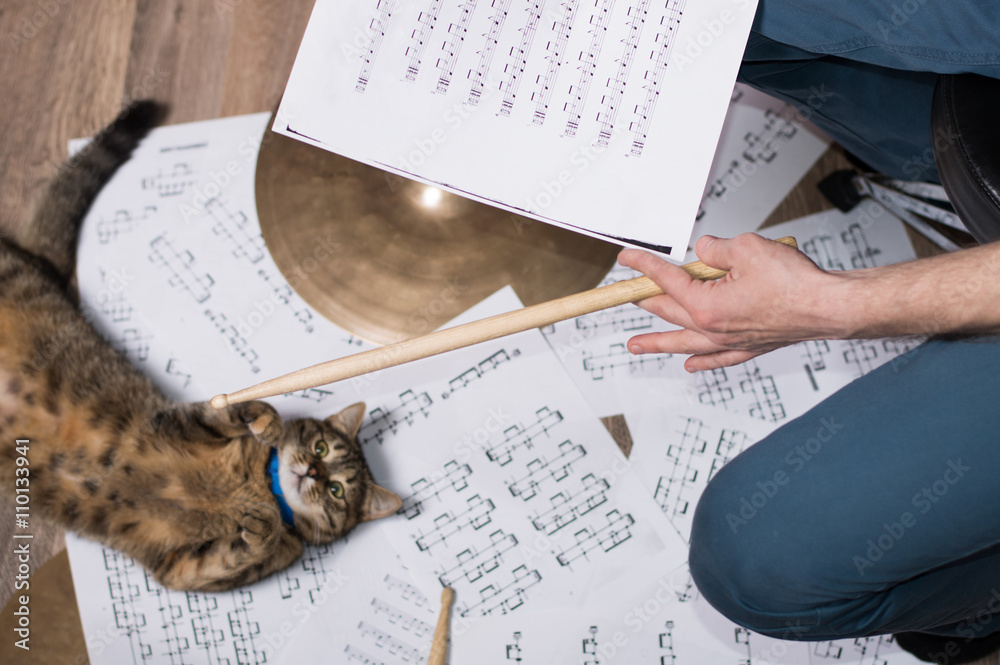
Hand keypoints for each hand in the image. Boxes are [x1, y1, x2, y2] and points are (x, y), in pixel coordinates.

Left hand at [617, 233, 849, 371]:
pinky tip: (690, 365)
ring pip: (684, 342)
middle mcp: (713, 328)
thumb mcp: (746, 247)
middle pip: (668, 313)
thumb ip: (717, 248)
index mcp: (706, 305)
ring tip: (634, 346)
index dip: (644, 266)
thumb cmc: (795, 282)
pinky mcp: (750, 347)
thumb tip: (705, 250)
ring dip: (657, 342)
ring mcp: (730, 341)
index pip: (666, 280)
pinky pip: (717, 358)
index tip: (627, 259)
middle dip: (644, 302)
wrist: (829, 307)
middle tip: (625, 298)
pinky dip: (702, 362)